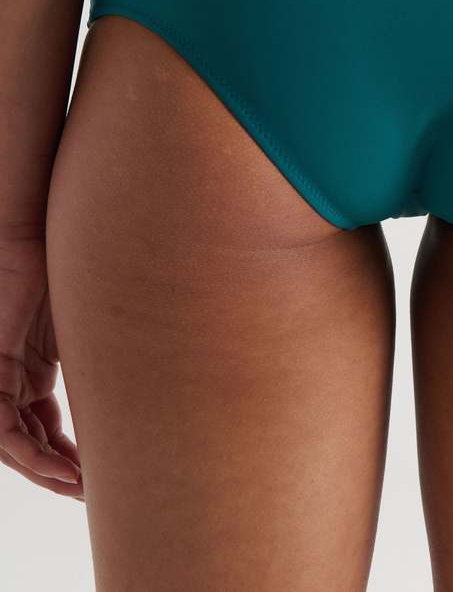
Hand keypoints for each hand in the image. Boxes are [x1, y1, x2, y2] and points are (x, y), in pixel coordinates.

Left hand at [0, 231, 82, 498]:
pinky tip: (61, 469)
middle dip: (59, 472)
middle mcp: (11, 381)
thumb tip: (157, 378)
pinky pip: (3, 431)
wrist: (39, 239)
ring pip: (13, 444)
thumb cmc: (71, 273)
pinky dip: (31, 454)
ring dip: (45, 472)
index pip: (46, 429)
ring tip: (78, 488)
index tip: (100, 473)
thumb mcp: (93, 330)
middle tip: (91, 492)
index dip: (70, 455)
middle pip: (30, 442)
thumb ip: (107, 358)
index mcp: (32, 372)